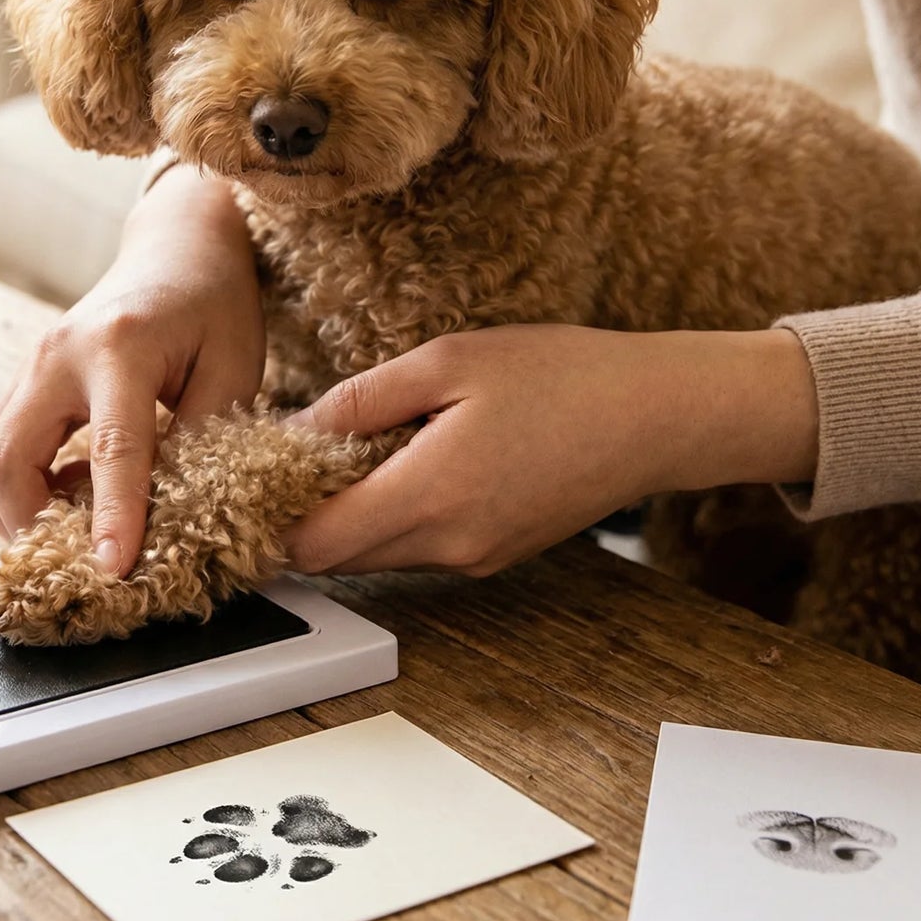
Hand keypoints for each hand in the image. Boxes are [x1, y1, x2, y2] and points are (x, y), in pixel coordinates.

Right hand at [0, 166, 264, 575]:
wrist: (179, 247)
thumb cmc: (214, 303)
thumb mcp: (235, 369)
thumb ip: (204, 441)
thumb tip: (172, 516)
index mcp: (121, 346)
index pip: (110, 450)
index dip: (113, 517)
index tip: (114, 570)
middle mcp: (57, 355)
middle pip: (4, 461)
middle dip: (31, 528)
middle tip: (82, 565)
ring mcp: (30, 367)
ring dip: (15, 514)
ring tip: (74, 535)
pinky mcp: (24, 383)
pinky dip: (20, 490)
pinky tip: (70, 499)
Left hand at [282, 324, 817, 576]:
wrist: (656, 416)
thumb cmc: (562, 376)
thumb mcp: (448, 362)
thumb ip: (362, 401)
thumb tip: (296, 431)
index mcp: (431, 496)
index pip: (315, 546)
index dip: (276, 516)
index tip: (264, 476)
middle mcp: (449, 545)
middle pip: (338, 558)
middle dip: (309, 515)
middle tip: (305, 453)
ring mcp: (474, 558)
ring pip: (376, 556)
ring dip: (352, 516)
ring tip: (363, 448)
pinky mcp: (494, 556)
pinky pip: (418, 549)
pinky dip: (394, 518)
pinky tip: (410, 463)